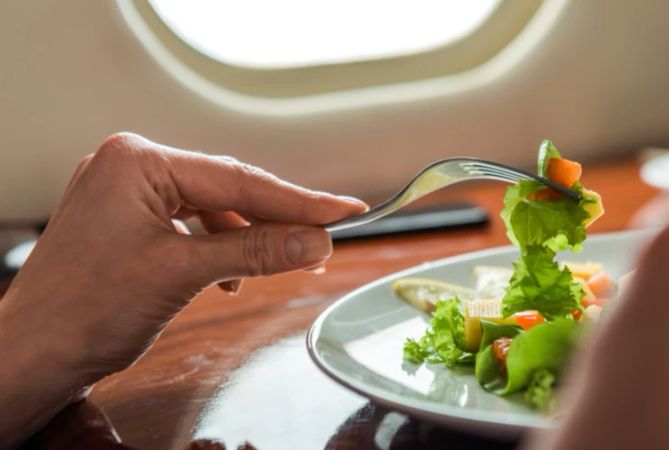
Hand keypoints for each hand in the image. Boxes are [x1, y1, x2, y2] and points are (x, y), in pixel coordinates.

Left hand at [0, 133, 366, 446]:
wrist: (31, 356)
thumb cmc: (83, 312)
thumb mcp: (184, 274)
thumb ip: (256, 251)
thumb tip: (315, 241)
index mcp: (136, 162)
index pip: (237, 178)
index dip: (298, 200)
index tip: (344, 209)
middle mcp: (128, 167)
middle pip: (226, 190)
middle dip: (274, 221)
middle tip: (323, 242)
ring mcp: (124, 193)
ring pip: (210, 209)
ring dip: (245, 238)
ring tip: (279, 264)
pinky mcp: (125, 220)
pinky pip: (188, 225)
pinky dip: (216, 249)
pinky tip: (227, 278)